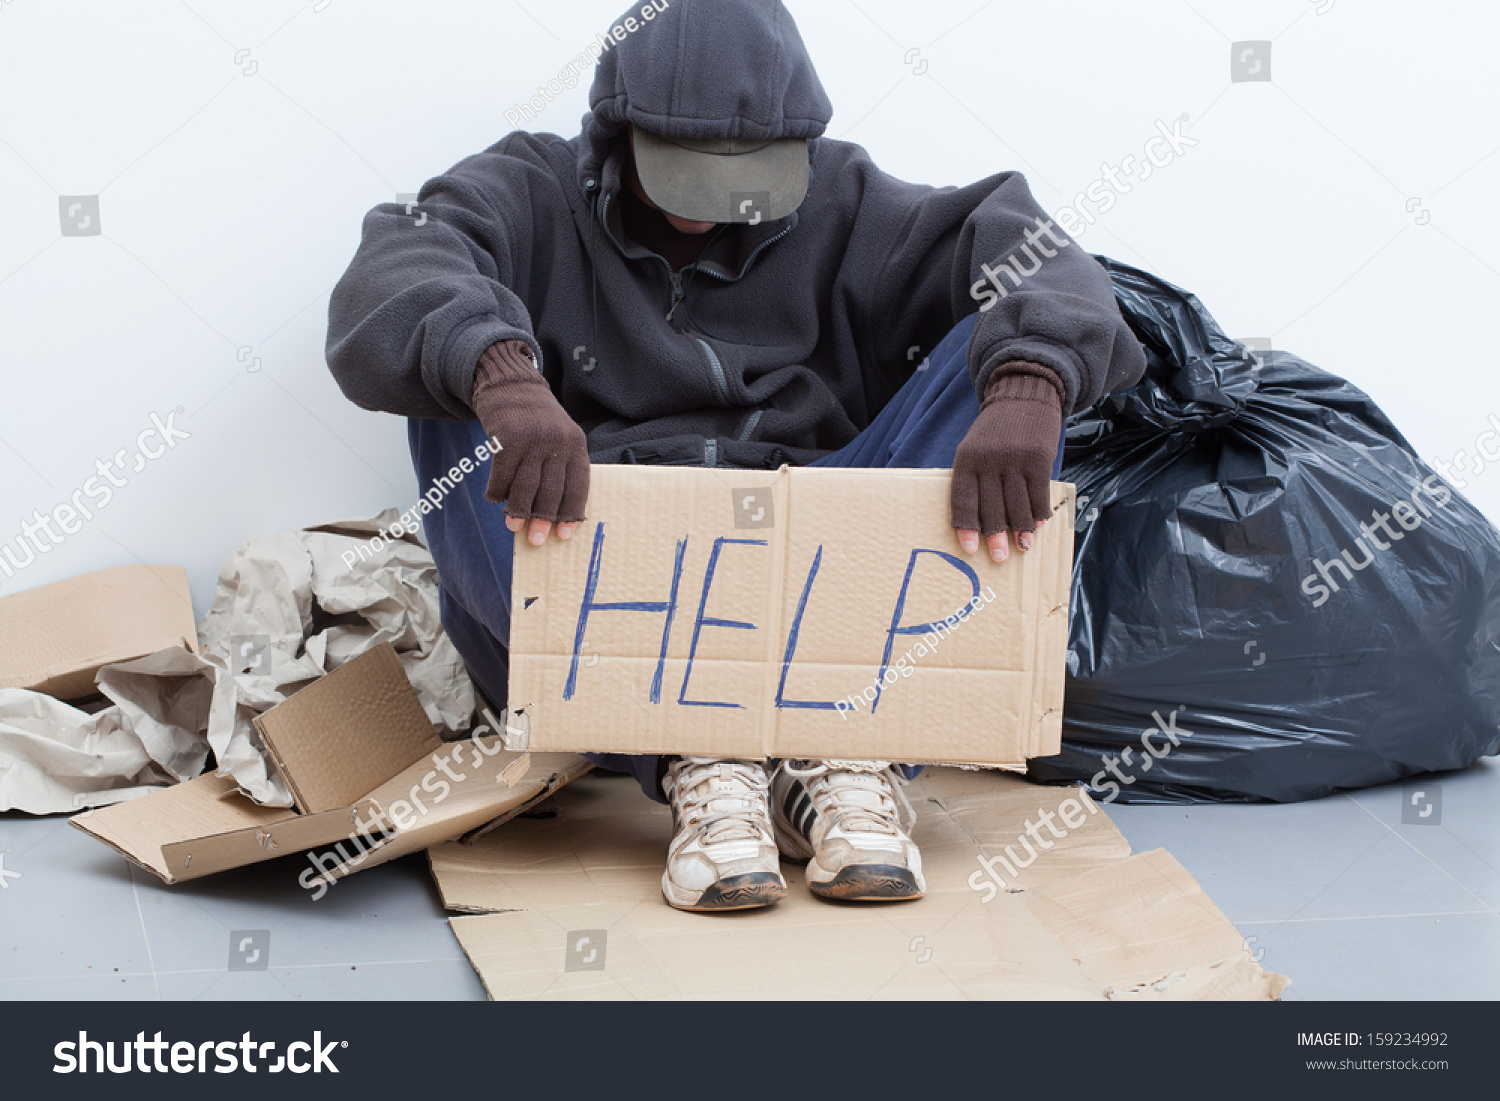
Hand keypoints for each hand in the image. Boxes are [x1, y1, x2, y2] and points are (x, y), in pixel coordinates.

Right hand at [470, 340, 589, 545]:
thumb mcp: (559, 437)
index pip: (578, 485)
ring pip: (526, 486)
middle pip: (552, 490)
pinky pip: (502, 474)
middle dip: (544, 518)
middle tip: (537, 540)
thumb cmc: (536, 420)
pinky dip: (497, 491)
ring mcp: (532, 439)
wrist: (511, 384)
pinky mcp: (507, 438)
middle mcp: (557, 442)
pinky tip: (495, 500)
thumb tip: (551, 514)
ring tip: (513, 527)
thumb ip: (559, 468)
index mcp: (576, 444)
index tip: (564, 535)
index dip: (570, 512)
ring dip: (518, 510)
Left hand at [950, 361, 1063, 561]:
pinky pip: (1038, 496)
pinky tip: (1038, 525)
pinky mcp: (1039, 460)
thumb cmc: (995, 433)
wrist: (1023, 396)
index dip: (966, 527)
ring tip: (1022, 546)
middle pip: (992, 508)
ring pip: (1018, 506)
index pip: (963, 499)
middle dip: (995, 537)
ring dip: (1021, 530)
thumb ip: (976, 480)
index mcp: (966, 459)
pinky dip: (1039, 513)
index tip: (970, 549)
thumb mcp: (974, 449)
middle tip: (999, 557)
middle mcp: (989, 461)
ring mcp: (1015, 460)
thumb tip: (983, 524)